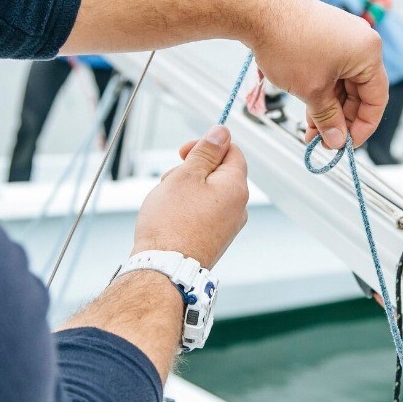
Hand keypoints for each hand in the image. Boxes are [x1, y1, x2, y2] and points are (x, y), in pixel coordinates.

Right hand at [132, 125, 247, 268]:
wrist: (164, 269)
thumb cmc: (171, 223)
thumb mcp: (186, 175)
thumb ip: (206, 151)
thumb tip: (222, 132)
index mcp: (236, 187)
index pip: (232, 152)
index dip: (207, 146)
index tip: (184, 152)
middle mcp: (238, 207)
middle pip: (218, 172)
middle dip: (192, 170)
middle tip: (171, 181)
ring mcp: (228, 225)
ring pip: (208, 193)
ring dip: (186, 189)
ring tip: (167, 203)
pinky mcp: (215, 238)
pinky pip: (204, 212)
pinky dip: (187, 209)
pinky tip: (170, 218)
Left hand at [248, 0, 387, 148]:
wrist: (256, 11)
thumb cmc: (286, 41)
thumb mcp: (312, 91)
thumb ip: (328, 119)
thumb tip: (336, 140)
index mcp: (368, 52)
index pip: (377, 99)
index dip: (363, 126)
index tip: (348, 144)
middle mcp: (360, 41)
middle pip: (359, 92)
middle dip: (341, 119)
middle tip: (325, 141)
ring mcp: (342, 36)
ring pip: (342, 83)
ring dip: (328, 109)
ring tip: (311, 131)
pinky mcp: (325, 35)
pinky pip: (331, 70)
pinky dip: (321, 91)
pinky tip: (309, 110)